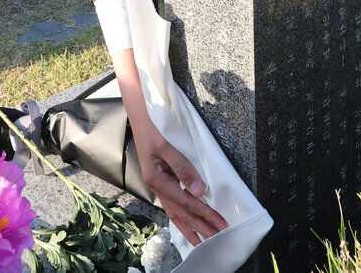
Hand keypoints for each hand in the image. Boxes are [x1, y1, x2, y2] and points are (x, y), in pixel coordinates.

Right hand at [132, 123, 228, 245]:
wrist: (139, 118)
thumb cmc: (152, 129)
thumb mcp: (166, 146)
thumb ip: (183, 168)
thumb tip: (200, 191)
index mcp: (157, 180)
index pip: (186, 202)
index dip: (204, 213)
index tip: (220, 223)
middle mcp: (156, 187)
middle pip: (180, 212)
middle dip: (200, 226)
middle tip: (217, 238)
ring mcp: (157, 186)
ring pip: (174, 212)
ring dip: (189, 227)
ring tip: (202, 242)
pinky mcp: (159, 182)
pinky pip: (171, 205)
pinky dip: (180, 218)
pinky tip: (186, 225)